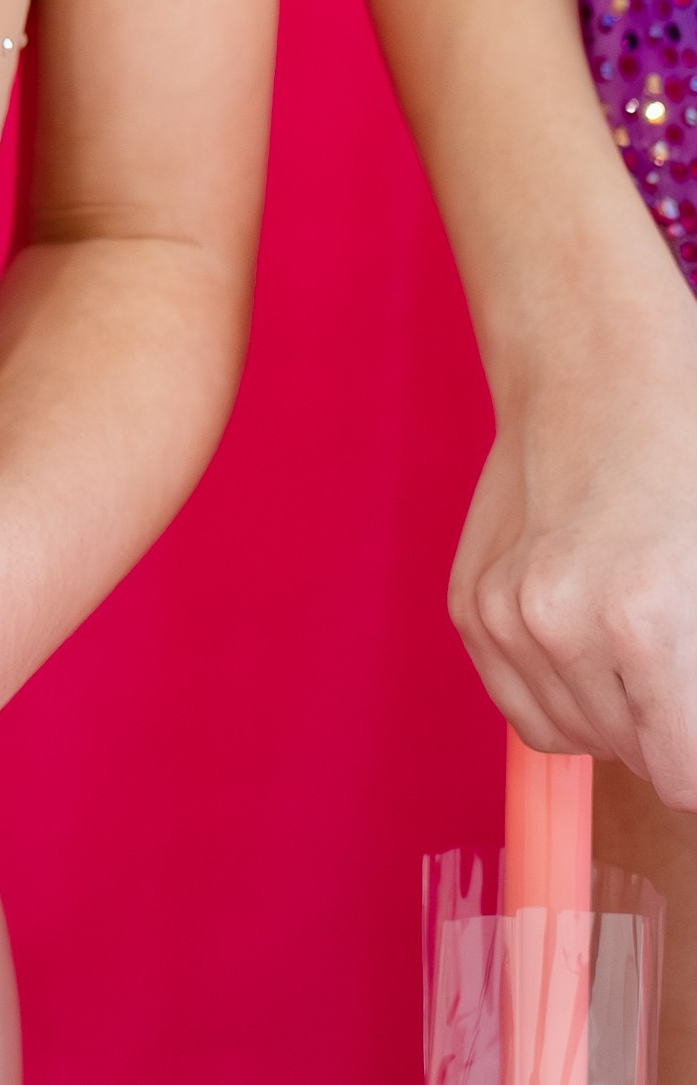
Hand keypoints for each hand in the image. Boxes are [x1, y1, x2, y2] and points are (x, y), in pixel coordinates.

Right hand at [452, 289, 696, 807]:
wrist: (595, 366)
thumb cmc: (687, 452)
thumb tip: (692, 735)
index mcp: (644, 618)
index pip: (684, 778)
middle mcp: (558, 622)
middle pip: (636, 760)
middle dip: (670, 725)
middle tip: (679, 648)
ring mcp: (501, 612)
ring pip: (573, 737)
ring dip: (615, 710)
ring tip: (636, 630)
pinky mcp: (468, 604)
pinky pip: (521, 705)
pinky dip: (562, 689)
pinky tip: (587, 627)